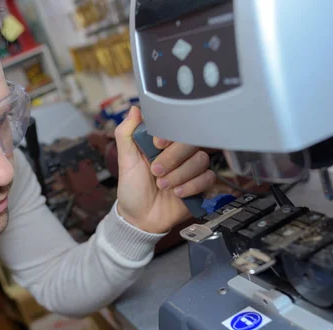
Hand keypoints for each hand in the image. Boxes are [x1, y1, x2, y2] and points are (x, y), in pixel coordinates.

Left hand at [114, 106, 215, 232]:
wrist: (140, 218)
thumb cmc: (132, 188)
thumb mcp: (125, 160)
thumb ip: (126, 133)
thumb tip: (134, 109)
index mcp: (164, 143)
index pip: (177, 126)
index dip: (170, 134)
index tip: (157, 144)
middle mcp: (180, 153)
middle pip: (192, 142)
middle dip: (173, 158)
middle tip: (156, 171)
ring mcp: (191, 169)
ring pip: (201, 161)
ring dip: (180, 175)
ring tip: (163, 186)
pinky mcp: (200, 185)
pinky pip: (208, 178)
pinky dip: (191, 186)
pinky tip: (178, 193)